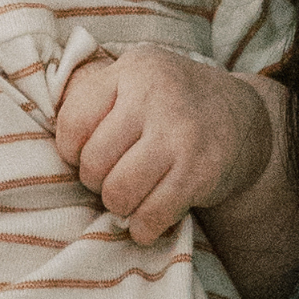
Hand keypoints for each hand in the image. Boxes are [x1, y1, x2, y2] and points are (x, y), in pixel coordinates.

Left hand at [55, 48, 272, 243]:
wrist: (246, 119)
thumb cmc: (174, 104)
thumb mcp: (139, 79)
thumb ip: (97, 98)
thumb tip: (52, 149)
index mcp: (133, 70)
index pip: (72, 122)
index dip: (72, 152)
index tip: (88, 156)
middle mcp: (157, 96)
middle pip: (94, 164)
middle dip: (97, 182)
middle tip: (114, 179)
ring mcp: (182, 135)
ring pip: (118, 193)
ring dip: (119, 207)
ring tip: (131, 198)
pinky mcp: (201, 173)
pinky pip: (151, 215)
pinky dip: (143, 228)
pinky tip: (148, 222)